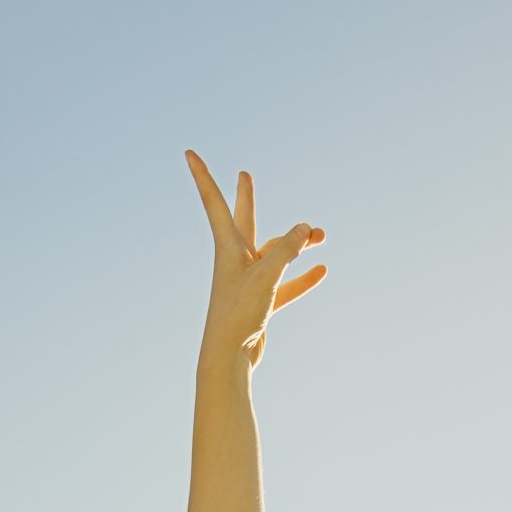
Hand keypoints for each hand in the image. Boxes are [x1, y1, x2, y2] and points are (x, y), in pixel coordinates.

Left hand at [184, 151, 325, 369]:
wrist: (229, 358)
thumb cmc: (238, 313)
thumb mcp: (266, 275)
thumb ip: (287, 248)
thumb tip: (306, 228)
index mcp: (227, 247)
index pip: (214, 203)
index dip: (203, 176)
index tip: (188, 153)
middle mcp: (236, 260)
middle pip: (243, 220)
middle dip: (246, 197)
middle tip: (244, 175)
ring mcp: (249, 281)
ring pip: (275, 254)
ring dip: (298, 245)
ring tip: (323, 235)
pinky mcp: (260, 303)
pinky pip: (286, 285)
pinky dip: (303, 278)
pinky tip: (322, 270)